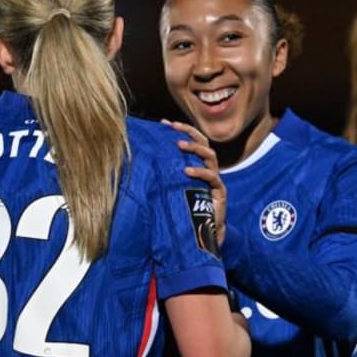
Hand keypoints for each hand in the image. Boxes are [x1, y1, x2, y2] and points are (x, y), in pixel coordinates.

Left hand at [164, 120, 226, 245]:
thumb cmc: (185, 210)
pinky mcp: (219, 192)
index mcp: (198, 165)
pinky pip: (212, 177)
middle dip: (189, 132)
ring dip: (194, 148)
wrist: (202, 233)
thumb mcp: (172, 190)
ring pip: (210, 155)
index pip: (192, 141)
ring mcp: (214, 179)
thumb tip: (137, 168)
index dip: (181, 130)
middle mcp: (208, 169)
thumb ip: (163, 178)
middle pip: (203, 142)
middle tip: (173, 128)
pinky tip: (187, 171)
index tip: (164, 123)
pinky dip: (200, 172)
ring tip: (179, 145)